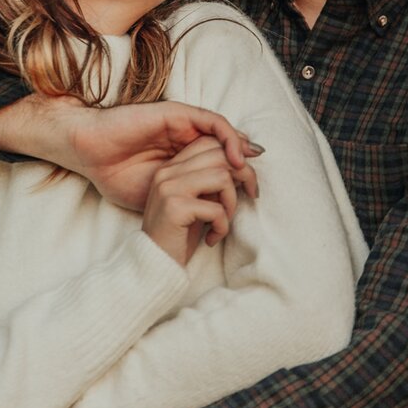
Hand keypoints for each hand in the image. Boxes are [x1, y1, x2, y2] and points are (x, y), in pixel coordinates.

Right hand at [0, 94, 262, 211]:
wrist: (89, 153)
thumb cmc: (116, 178)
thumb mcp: (160, 197)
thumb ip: (187, 198)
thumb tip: (215, 212)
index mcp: (179, 155)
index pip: (219, 158)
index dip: (239, 173)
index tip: (252, 195)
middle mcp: (183, 137)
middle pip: (228, 148)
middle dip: (246, 170)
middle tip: (255, 192)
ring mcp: (180, 124)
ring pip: (225, 138)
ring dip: (239, 161)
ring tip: (245, 186)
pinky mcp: (176, 113)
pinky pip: (214, 123)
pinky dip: (230, 139)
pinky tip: (235, 161)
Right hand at [142, 135, 255, 264]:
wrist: (154, 266)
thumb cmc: (180, 236)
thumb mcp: (198, 202)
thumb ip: (212, 181)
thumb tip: (245, 165)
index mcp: (171, 167)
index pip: (209, 142)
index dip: (236, 156)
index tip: (248, 179)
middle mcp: (167, 172)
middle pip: (220, 154)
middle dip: (245, 174)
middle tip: (252, 194)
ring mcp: (169, 188)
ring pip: (222, 176)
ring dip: (232, 203)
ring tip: (223, 221)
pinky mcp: (175, 208)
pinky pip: (216, 209)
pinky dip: (222, 226)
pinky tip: (212, 239)